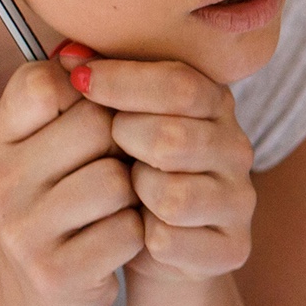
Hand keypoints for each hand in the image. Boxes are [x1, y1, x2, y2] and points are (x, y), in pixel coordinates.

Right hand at [0, 56, 143, 305]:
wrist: (31, 304)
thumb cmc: (51, 209)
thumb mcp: (37, 149)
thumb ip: (60, 98)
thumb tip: (82, 44)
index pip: (45, 82)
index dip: (89, 95)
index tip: (93, 120)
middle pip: (95, 127)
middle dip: (121, 146)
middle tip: (112, 170)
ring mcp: (24, 229)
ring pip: (116, 180)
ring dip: (132, 195)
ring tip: (114, 210)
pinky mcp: (57, 270)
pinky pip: (127, 230)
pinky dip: (135, 235)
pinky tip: (116, 241)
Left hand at [63, 49, 255, 284]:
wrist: (152, 244)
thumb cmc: (129, 171)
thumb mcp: (119, 119)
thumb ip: (102, 84)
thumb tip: (67, 57)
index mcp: (214, 105)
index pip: (179, 84)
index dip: (123, 81)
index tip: (79, 80)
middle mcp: (237, 149)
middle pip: (172, 139)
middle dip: (126, 142)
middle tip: (110, 147)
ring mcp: (239, 200)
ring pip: (172, 196)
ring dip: (137, 195)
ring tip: (131, 193)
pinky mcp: (232, 248)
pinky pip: (170, 240)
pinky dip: (143, 238)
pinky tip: (141, 232)